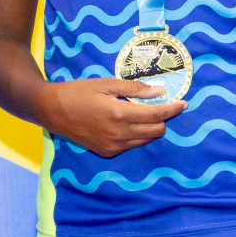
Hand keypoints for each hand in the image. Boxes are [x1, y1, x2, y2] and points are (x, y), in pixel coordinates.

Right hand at [35, 78, 185, 157]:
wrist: (52, 110)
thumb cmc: (79, 92)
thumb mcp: (106, 84)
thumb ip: (135, 89)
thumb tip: (160, 91)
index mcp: (120, 115)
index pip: (157, 115)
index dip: (173, 109)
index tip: (183, 103)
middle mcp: (120, 135)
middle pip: (156, 131)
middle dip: (162, 118)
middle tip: (158, 105)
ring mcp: (113, 146)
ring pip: (145, 140)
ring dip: (150, 127)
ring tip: (140, 112)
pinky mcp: (107, 152)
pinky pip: (131, 145)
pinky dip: (135, 134)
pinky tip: (125, 122)